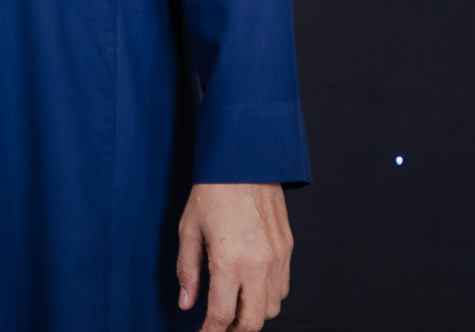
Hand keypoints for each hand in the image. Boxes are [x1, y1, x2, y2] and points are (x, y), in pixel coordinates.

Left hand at [177, 182, 291, 331]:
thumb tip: (187, 302)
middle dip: (233, 330)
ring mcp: (277, 258)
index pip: (222, 315)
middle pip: (253, 322)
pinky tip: (251, 289)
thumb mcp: (188, 229)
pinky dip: (268, 298)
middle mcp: (258, 265)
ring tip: (234, 309)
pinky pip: (283, 288)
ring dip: (253, 316)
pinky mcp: (287, 249)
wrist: (245, 159)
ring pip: (273, 308)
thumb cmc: (212, 190)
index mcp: (230, 261)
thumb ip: (187, 270)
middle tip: (217, 328)